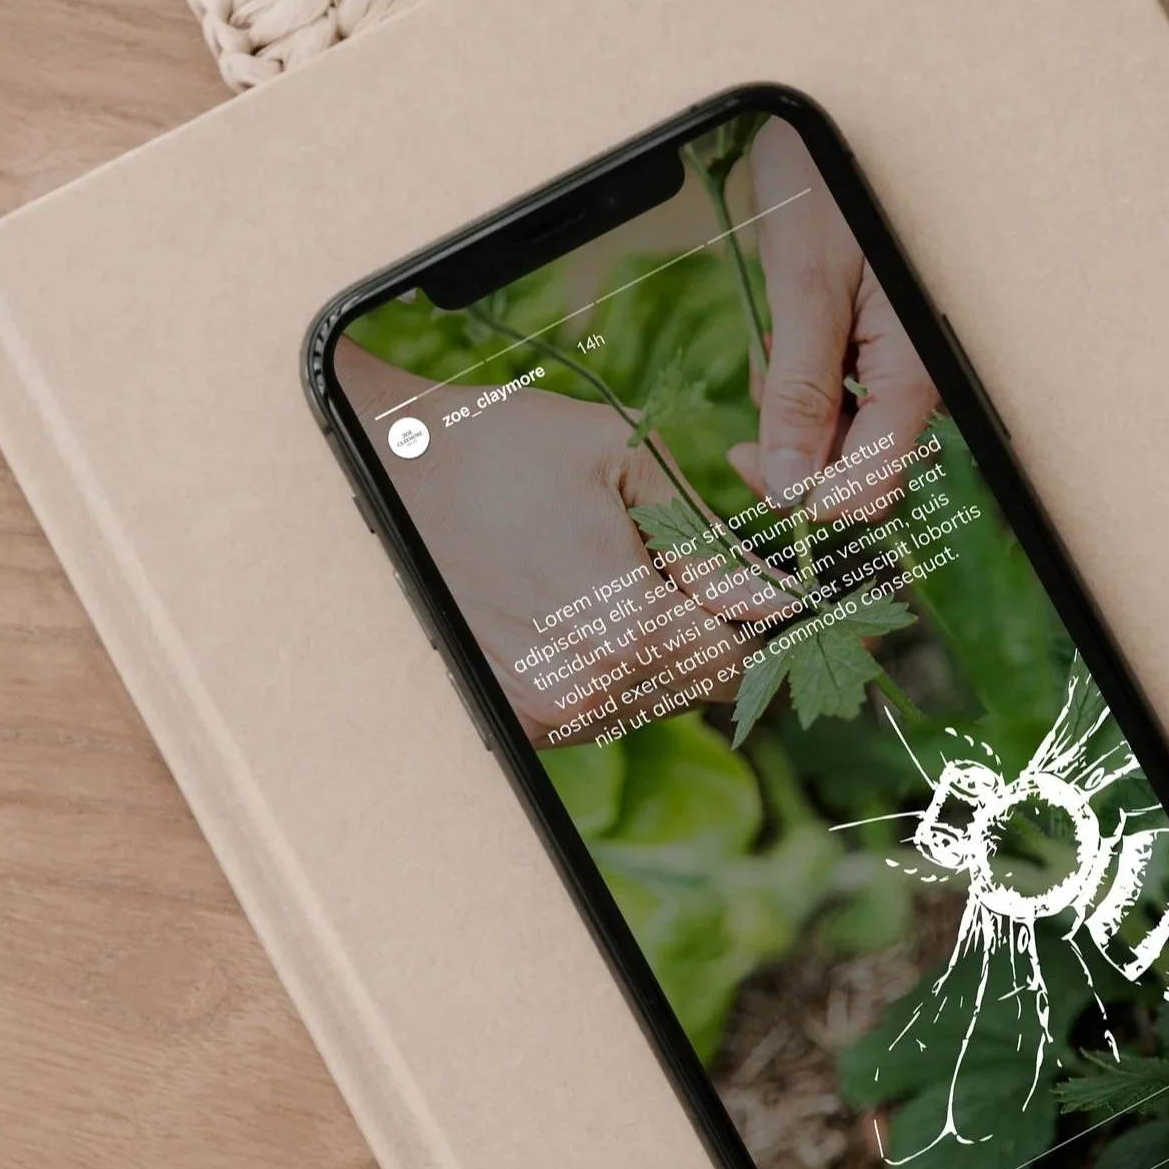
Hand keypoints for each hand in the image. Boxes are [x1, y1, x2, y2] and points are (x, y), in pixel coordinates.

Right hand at [334, 347, 772, 745]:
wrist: (389, 468)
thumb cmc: (508, 447)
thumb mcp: (628, 464)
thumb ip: (711, 541)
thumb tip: (779, 595)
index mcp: (627, 626)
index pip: (740, 664)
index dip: (760, 627)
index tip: (756, 593)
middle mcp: (587, 690)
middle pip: (699, 689)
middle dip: (708, 634)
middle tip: (678, 569)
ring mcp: (544, 716)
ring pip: (650, 701)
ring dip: (656, 653)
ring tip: (610, 577)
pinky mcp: (513, 721)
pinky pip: (597, 708)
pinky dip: (606, 667)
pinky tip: (571, 607)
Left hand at [729, 118, 940, 521]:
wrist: (831, 127)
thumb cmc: (827, 186)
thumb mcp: (804, 286)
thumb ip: (799, 392)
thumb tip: (787, 485)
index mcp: (913, 371)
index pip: (869, 486)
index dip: (806, 496)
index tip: (747, 464)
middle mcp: (917, 379)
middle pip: (859, 470)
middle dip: (795, 454)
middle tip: (747, 413)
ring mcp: (900, 366)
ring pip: (845, 437)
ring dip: (794, 414)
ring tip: (774, 346)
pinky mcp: (881, 351)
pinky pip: (843, 399)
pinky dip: (802, 384)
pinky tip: (786, 340)